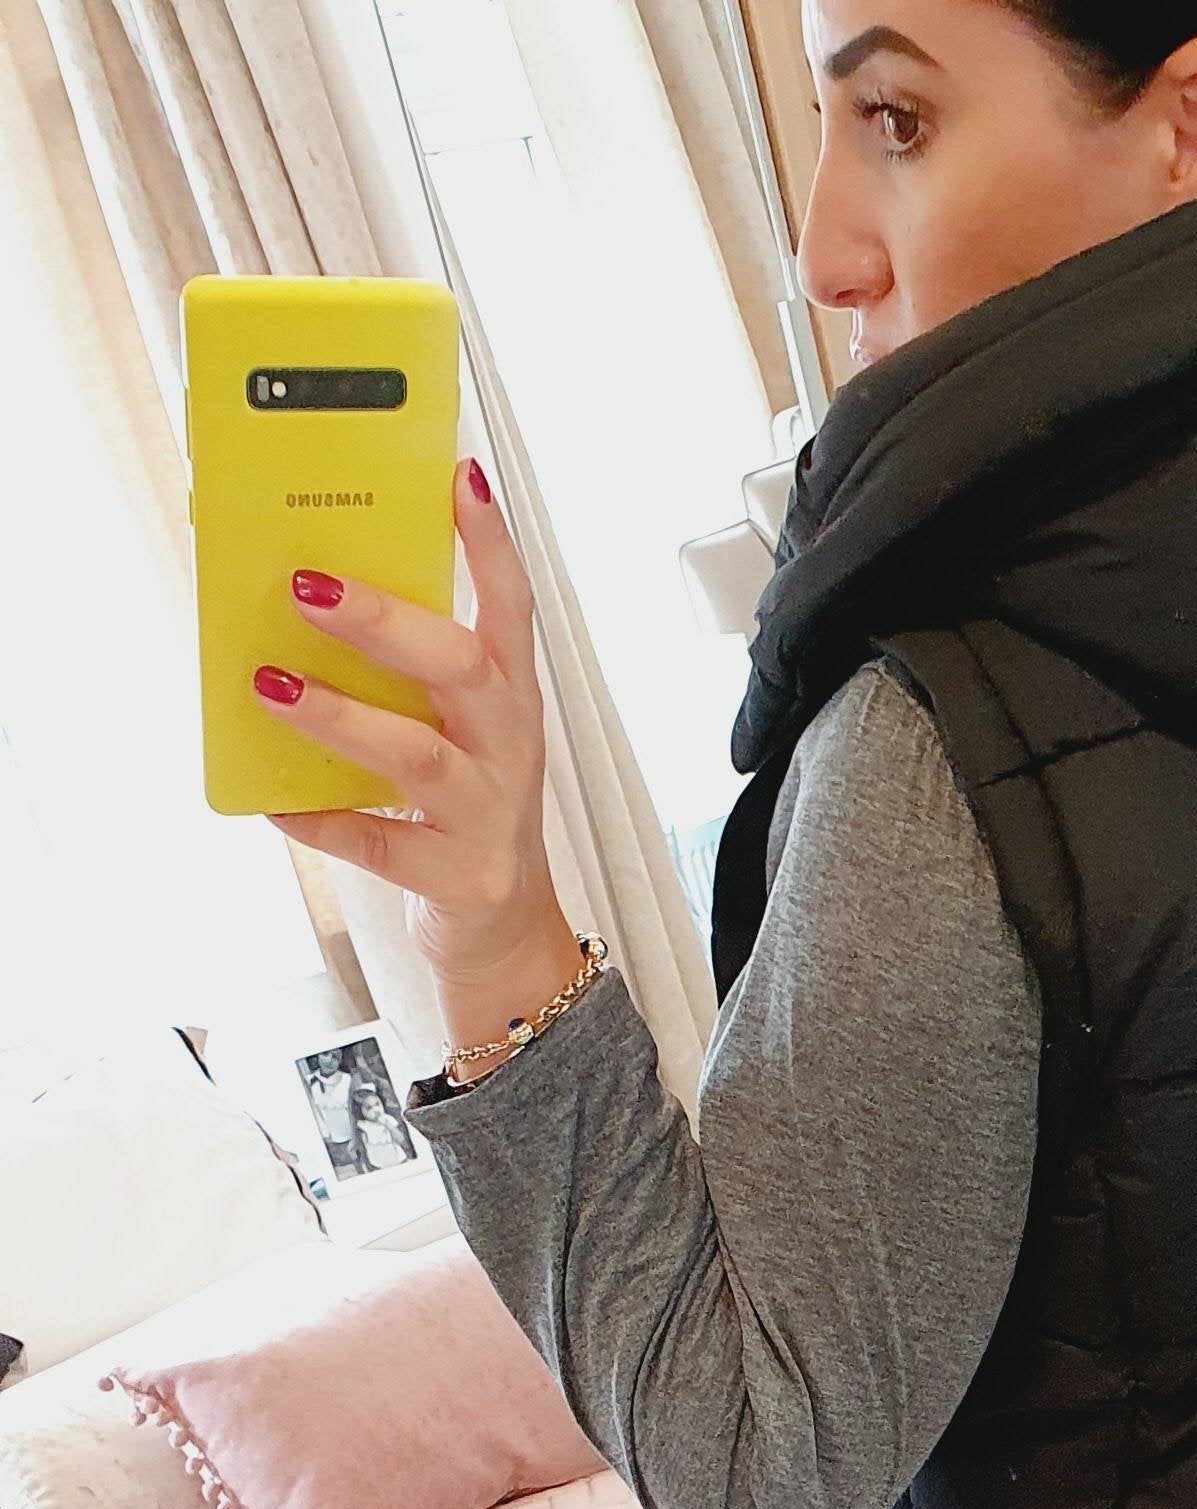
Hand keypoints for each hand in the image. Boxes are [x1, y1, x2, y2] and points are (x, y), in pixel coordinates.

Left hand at [265, 459, 579, 1074]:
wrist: (503, 931)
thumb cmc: (464, 808)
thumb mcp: (453, 728)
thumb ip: (405, 670)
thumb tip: (307, 591)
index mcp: (509, 695)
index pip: (510, 603)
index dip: (488, 541)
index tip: (458, 476)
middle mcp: (508, 746)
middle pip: (458, 666)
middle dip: (382, 621)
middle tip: (308, 585)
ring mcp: (486, 814)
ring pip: (417, 754)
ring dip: (340, 716)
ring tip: (273, 685)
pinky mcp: (456, 876)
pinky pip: (380, 844)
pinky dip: (322, 821)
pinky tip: (277, 801)